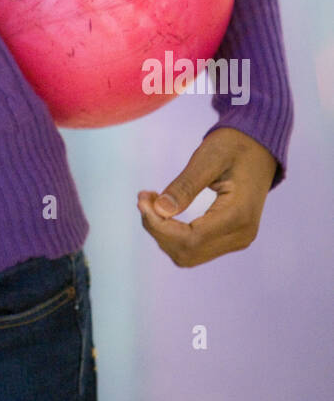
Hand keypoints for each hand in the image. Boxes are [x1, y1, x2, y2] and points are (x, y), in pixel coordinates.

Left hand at [136, 128, 277, 266]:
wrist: (258, 147)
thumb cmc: (234, 146)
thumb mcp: (208, 158)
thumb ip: (185, 186)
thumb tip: (160, 210)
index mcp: (239, 216)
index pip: (189, 239)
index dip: (159, 225)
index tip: (142, 199)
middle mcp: (241, 235)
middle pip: (186, 252)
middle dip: (157, 229)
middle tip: (144, 197)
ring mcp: (238, 240)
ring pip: (188, 254)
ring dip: (163, 232)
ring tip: (151, 200)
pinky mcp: (230, 238)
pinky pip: (195, 247)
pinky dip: (173, 233)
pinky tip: (164, 209)